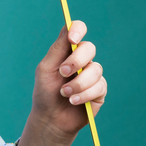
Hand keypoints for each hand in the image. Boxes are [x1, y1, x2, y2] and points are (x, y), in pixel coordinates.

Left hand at [29, 20, 106, 145]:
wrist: (51, 118)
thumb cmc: (45, 92)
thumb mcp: (46, 69)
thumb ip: (57, 49)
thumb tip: (68, 27)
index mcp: (67, 51)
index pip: (77, 31)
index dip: (78, 30)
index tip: (72, 39)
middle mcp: (82, 60)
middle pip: (89, 48)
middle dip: (76, 61)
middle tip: (63, 73)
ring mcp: (92, 75)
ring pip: (95, 69)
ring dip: (78, 83)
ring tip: (64, 94)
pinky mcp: (100, 90)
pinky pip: (99, 86)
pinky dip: (84, 94)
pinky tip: (73, 101)